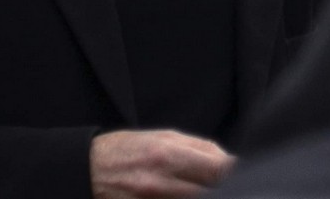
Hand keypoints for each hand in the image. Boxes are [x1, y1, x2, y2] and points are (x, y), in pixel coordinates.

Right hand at [90, 129, 233, 197]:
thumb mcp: (164, 137)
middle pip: (211, 193)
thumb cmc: (128, 149)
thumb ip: (199, 149)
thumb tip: (229, 162)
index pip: (218, 170)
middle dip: (224, 190)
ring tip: (207, 189)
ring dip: (205, 196)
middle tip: (227, 186)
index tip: (241, 174)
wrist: (88, 169)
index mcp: (169, 155)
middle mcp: (161, 182)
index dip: (236, 174)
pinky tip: (185, 196)